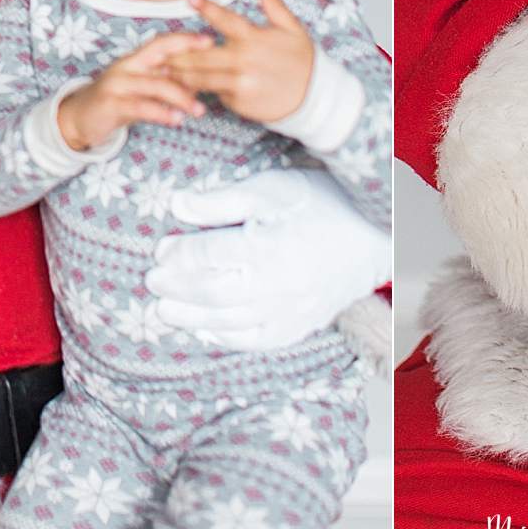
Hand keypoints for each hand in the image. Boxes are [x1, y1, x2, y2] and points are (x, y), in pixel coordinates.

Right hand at [55, 31, 209, 151]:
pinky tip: (176, 120)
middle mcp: (126, 66)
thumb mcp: (143, 89)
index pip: (162, 42)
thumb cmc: (118, 101)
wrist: (79, 118)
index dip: (185, 39)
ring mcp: (117, 84)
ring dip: (181, 97)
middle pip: (159, 56)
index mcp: (136, 59)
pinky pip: (141, 107)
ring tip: (200, 110)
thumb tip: (201, 80)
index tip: (210, 41)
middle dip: (188, 61)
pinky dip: (161, 113)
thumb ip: (168, 83)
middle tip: (213, 73)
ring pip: (155, 85)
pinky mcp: (111, 104)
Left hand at [146, 167, 388, 349]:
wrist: (376, 235)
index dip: (179, 254)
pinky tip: (204, 331)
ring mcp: (287, 311)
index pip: (207, 255)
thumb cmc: (323, 203)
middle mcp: (274, 285)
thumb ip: (222, 200)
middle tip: (152, 282)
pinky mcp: (298, 327)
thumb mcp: (271, 187)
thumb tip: (177, 206)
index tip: (160, 250)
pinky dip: (225, 339)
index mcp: (266, 246)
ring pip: (228, 321)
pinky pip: (254, 341)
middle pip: (211, 293)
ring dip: (191, 317)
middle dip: (176, 288)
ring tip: (165, 310)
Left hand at [165, 0, 314, 123]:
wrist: (313, 97)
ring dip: (180, 73)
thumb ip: (274, 5)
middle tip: (157, 48)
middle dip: (178, 52)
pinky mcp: (238, 101)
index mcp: (255, 38)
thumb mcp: (293, 29)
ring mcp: (239, 82)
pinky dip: (201, 90)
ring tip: (161, 69)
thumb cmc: (302, 61)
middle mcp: (244, 59)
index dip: (206, 7)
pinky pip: (214, 93)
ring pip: (201, 76)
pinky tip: (182, 88)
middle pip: (201, 54)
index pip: (226, 19)